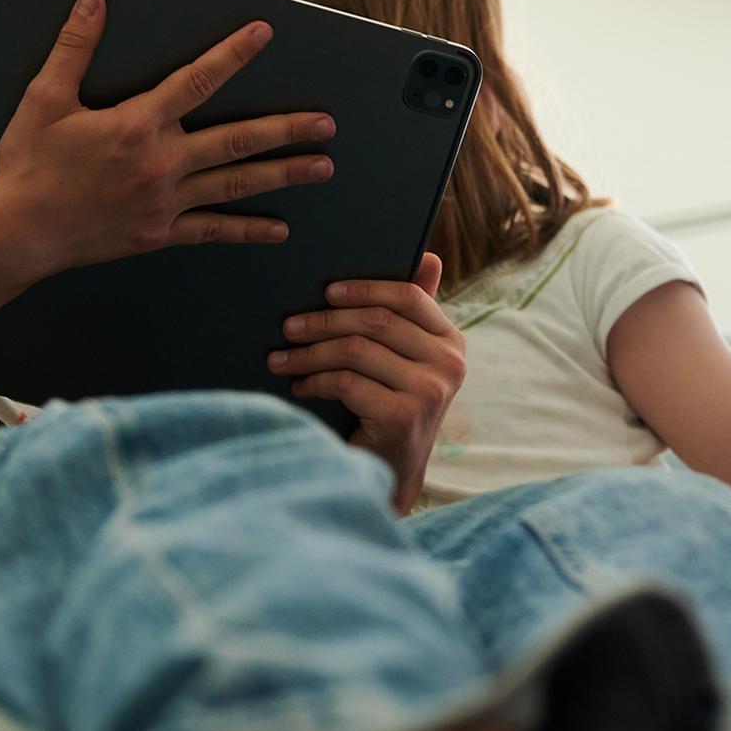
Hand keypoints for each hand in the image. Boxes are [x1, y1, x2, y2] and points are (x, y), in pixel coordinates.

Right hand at [0, 0, 335, 277]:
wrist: (19, 233)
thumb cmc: (28, 165)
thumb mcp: (44, 99)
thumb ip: (74, 47)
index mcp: (136, 124)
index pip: (196, 81)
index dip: (233, 54)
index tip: (265, 33)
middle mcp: (160, 163)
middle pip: (236, 141)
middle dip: (286, 130)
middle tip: (327, 123)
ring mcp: (165, 202)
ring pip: (236, 185)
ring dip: (283, 174)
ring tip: (323, 166)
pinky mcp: (160, 233)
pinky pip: (213, 231)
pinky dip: (248, 230)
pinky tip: (279, 229)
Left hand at [268, 253, 465, 514]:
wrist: (391, 473)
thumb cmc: (390, 407)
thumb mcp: (404, 360)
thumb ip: (411, 314)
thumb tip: (429, 257)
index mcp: (451, 341)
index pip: (408, 296)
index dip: (364, 288)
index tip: (325, 291)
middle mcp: (449, 363)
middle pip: (375, 322)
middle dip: (323, 321)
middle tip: (287, 326)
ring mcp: (430, 390)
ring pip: (355, 350)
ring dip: (308, 353)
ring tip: (279, 358)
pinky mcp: (405, 416)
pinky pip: (346, 382)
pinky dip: (314, 381)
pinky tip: (299, 385)